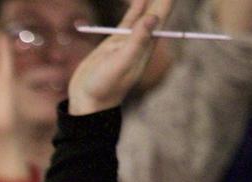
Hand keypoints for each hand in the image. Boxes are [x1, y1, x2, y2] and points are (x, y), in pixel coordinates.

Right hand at [67, 0, 167, 115]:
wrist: (89, 101)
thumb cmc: (105, 87)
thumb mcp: (121, 63)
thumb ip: (137, 41)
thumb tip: (153, 17)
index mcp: (147, 44)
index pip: (162, 14)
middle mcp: (142, 40)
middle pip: (157, 10)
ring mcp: (129, 41)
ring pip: (144, 13)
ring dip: (151, 0)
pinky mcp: (115, 42)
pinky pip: (129, 21)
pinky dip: (136, 8)